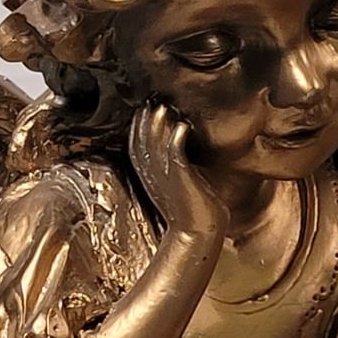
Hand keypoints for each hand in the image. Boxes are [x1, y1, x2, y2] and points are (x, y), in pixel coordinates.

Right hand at [128, 102, 226, 242]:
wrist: (199, 234)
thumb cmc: (194, 212)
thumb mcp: (178, 186)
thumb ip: (175, 169)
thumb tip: (178, 151)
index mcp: (152, 178)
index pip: (137, 149)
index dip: (138, 129)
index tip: (142, 110)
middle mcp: (155, 177)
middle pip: (141, 144)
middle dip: (144, 122)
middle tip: (148, 103)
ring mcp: (166, 179)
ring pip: (155, 148)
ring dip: (158, 127)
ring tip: (162, 109)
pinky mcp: (181, 181)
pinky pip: (175, 157)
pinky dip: (176, 141)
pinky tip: (181, 127)